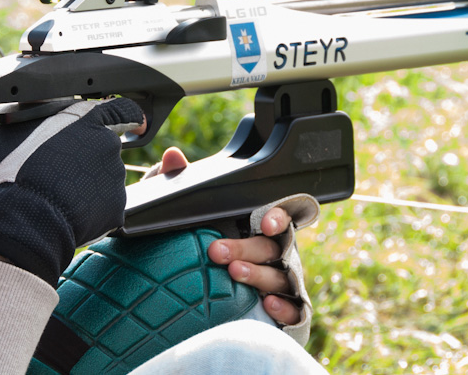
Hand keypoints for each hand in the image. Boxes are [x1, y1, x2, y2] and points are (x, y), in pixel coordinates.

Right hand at [0, 97, 144, 284]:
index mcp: (87, 119)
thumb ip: (33, 115)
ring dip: (88, 186)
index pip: (121, 109)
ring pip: (104, 179)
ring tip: (59, 196)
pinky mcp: (118, 205)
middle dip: (88, 161)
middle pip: (104, 150)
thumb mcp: (13, 129)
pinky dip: (91, 210)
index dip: (129, 116)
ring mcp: (115, 176)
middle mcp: (108, 144)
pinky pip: (105, 206)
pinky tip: (69, 213)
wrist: (25, 218)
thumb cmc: (16, 172)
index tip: (136, 124)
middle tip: (62, 175)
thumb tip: (32, 110)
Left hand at [152, 148, 300, 325]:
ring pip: (282, 276)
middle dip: (248, 248)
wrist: (188, 290)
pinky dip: (285, 308)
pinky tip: (267, 305)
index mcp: (260, 225)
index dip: (277, 217)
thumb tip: (172, 158)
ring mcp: (281, 279)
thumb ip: (179, 182)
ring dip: (259, 274)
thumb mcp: (185, 212)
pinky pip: (295, 309)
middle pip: (274, 246)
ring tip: (233, 273)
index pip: (280, 215)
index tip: (264, 221)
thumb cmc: (199, 240)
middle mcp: (274, 251)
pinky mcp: (282, 308)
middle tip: (217, 251)